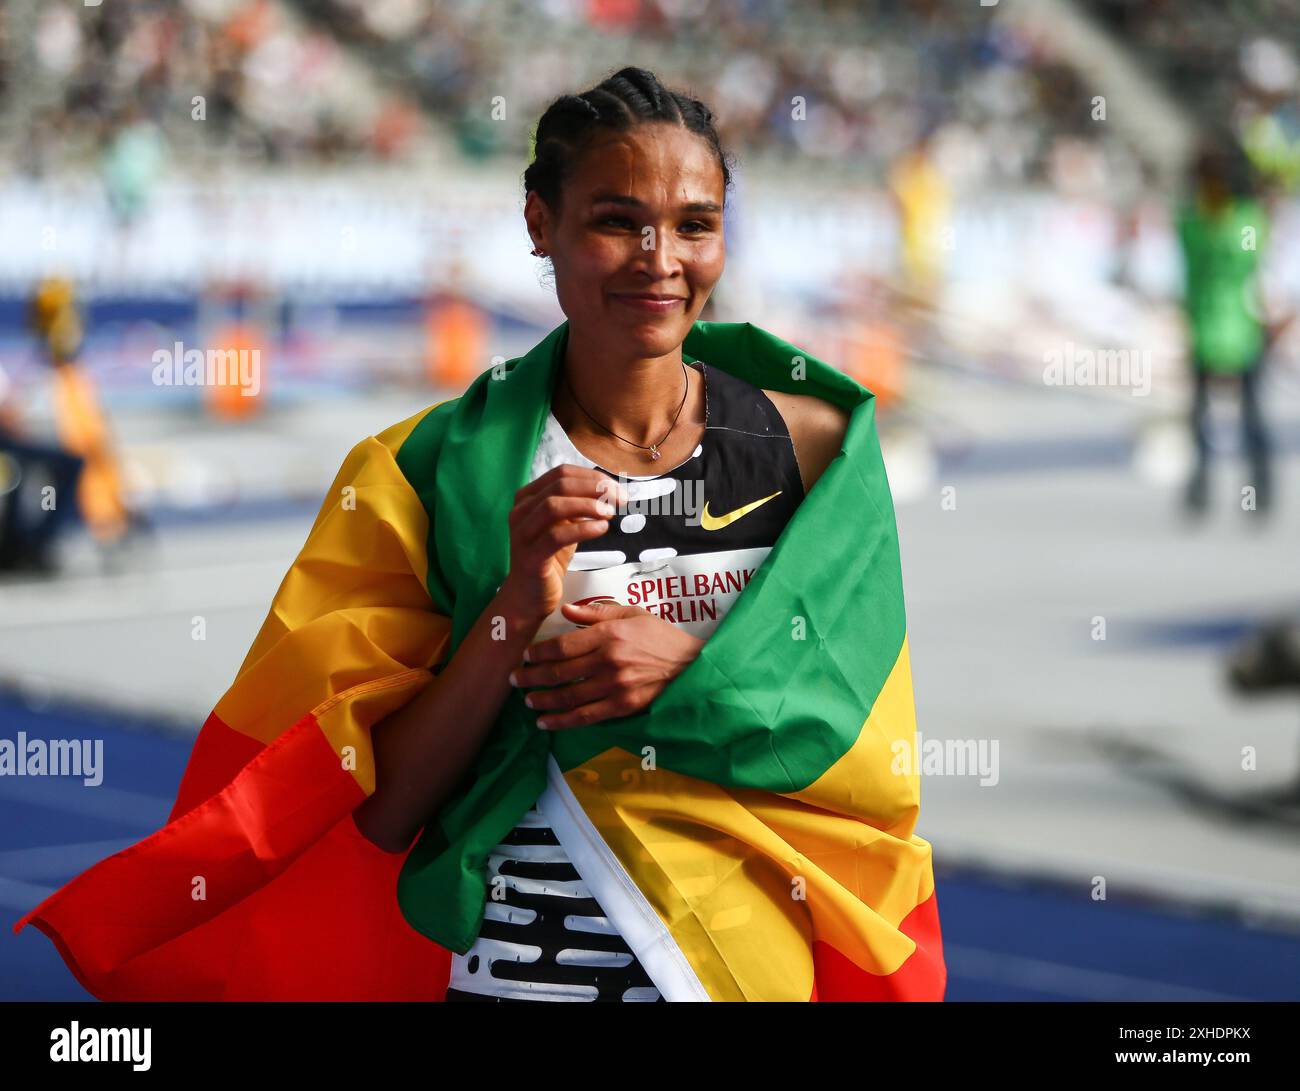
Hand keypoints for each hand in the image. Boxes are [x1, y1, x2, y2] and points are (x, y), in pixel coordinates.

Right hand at [498, 465, 626, 623]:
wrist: (527, 596)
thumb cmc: (548, 558)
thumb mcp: (564, 526)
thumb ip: (579, 506)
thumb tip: (610, 491)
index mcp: (528, 497)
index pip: (562, 473)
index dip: (592, 477)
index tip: (617, 488)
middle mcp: (520, 511)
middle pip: (560, 485)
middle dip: (595, 488)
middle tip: (620, 499)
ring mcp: (522, 533)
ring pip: (554, 506)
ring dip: (588, 505)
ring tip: (609, 513)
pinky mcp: (530, 557)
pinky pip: (557, 536)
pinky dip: (583, 529)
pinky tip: (601, 529)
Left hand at [509, 601, 704, 729]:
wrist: (690, 664)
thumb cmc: (659, 636)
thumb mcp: (631, 614)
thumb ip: (597, 612)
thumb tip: (566, 610)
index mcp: (609, 635)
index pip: (563, 646)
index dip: (539, 653)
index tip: (526, 655)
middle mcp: (608, 661)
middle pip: (559, 672)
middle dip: (532, 678)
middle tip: (515, 679)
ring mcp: (615, 687)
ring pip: (568, 697)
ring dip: (542, 700)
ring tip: (527, 701)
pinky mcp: (622, 707)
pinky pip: (585, 717)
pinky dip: (561, 721)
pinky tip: (545, 722)